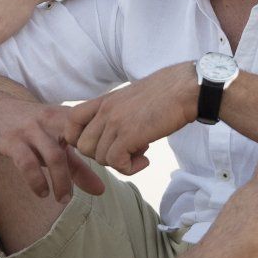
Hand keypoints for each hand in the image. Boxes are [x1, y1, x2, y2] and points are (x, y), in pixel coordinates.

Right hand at [0, 91, 104, 203]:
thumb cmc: (28, 127)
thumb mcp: (54, 142)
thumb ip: (78, 165)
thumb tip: (101, 190)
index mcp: (65, 117)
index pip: (93, 131)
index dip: (105, 149)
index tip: (108, 168)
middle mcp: (51, 120)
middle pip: (78, 143)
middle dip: (88, 168)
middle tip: (92, 192)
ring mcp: (31, 130)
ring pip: (54, 156)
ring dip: (61, 181)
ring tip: (63, 199)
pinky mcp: (12, 141)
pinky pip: (27, 163)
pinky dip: (37, 181)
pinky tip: (42, 193)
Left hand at [63, 63, 196, 175]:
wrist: (187, 88)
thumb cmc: (168, 93)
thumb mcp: (132, 99)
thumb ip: (117, 113)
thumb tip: (115, 136)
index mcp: (105, 100)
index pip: (70, 121)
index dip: (80, 139)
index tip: (102, 143)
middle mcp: (105, 110)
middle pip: (83, 147)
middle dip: (103, 155)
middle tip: (126, 150)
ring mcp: (115, 122)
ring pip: (99, 158)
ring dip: (120, 162)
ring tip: (141, 151)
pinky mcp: (129, 134)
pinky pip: (116, 163)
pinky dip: (130, 168)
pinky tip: (146, 160)